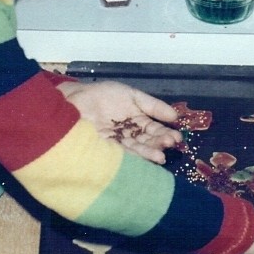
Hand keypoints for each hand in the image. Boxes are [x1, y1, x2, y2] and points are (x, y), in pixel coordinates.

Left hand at [58, 81, 181, 163]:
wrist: (76, 99)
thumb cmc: (104, 95)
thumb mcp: (132, 96)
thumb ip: (153, 106)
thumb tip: (176, 116)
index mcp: (138, 121)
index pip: (155, 130)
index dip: (165, 134)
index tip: (176, 138)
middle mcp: (130, 135)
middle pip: (147, 142)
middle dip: (159, 144)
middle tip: (169, 144)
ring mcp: (118, 143)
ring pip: (136, 150)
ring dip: (148, 153)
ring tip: (160, 156)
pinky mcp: (105, 149)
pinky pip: (120, 154)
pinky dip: (131, 157)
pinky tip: (142, 159)